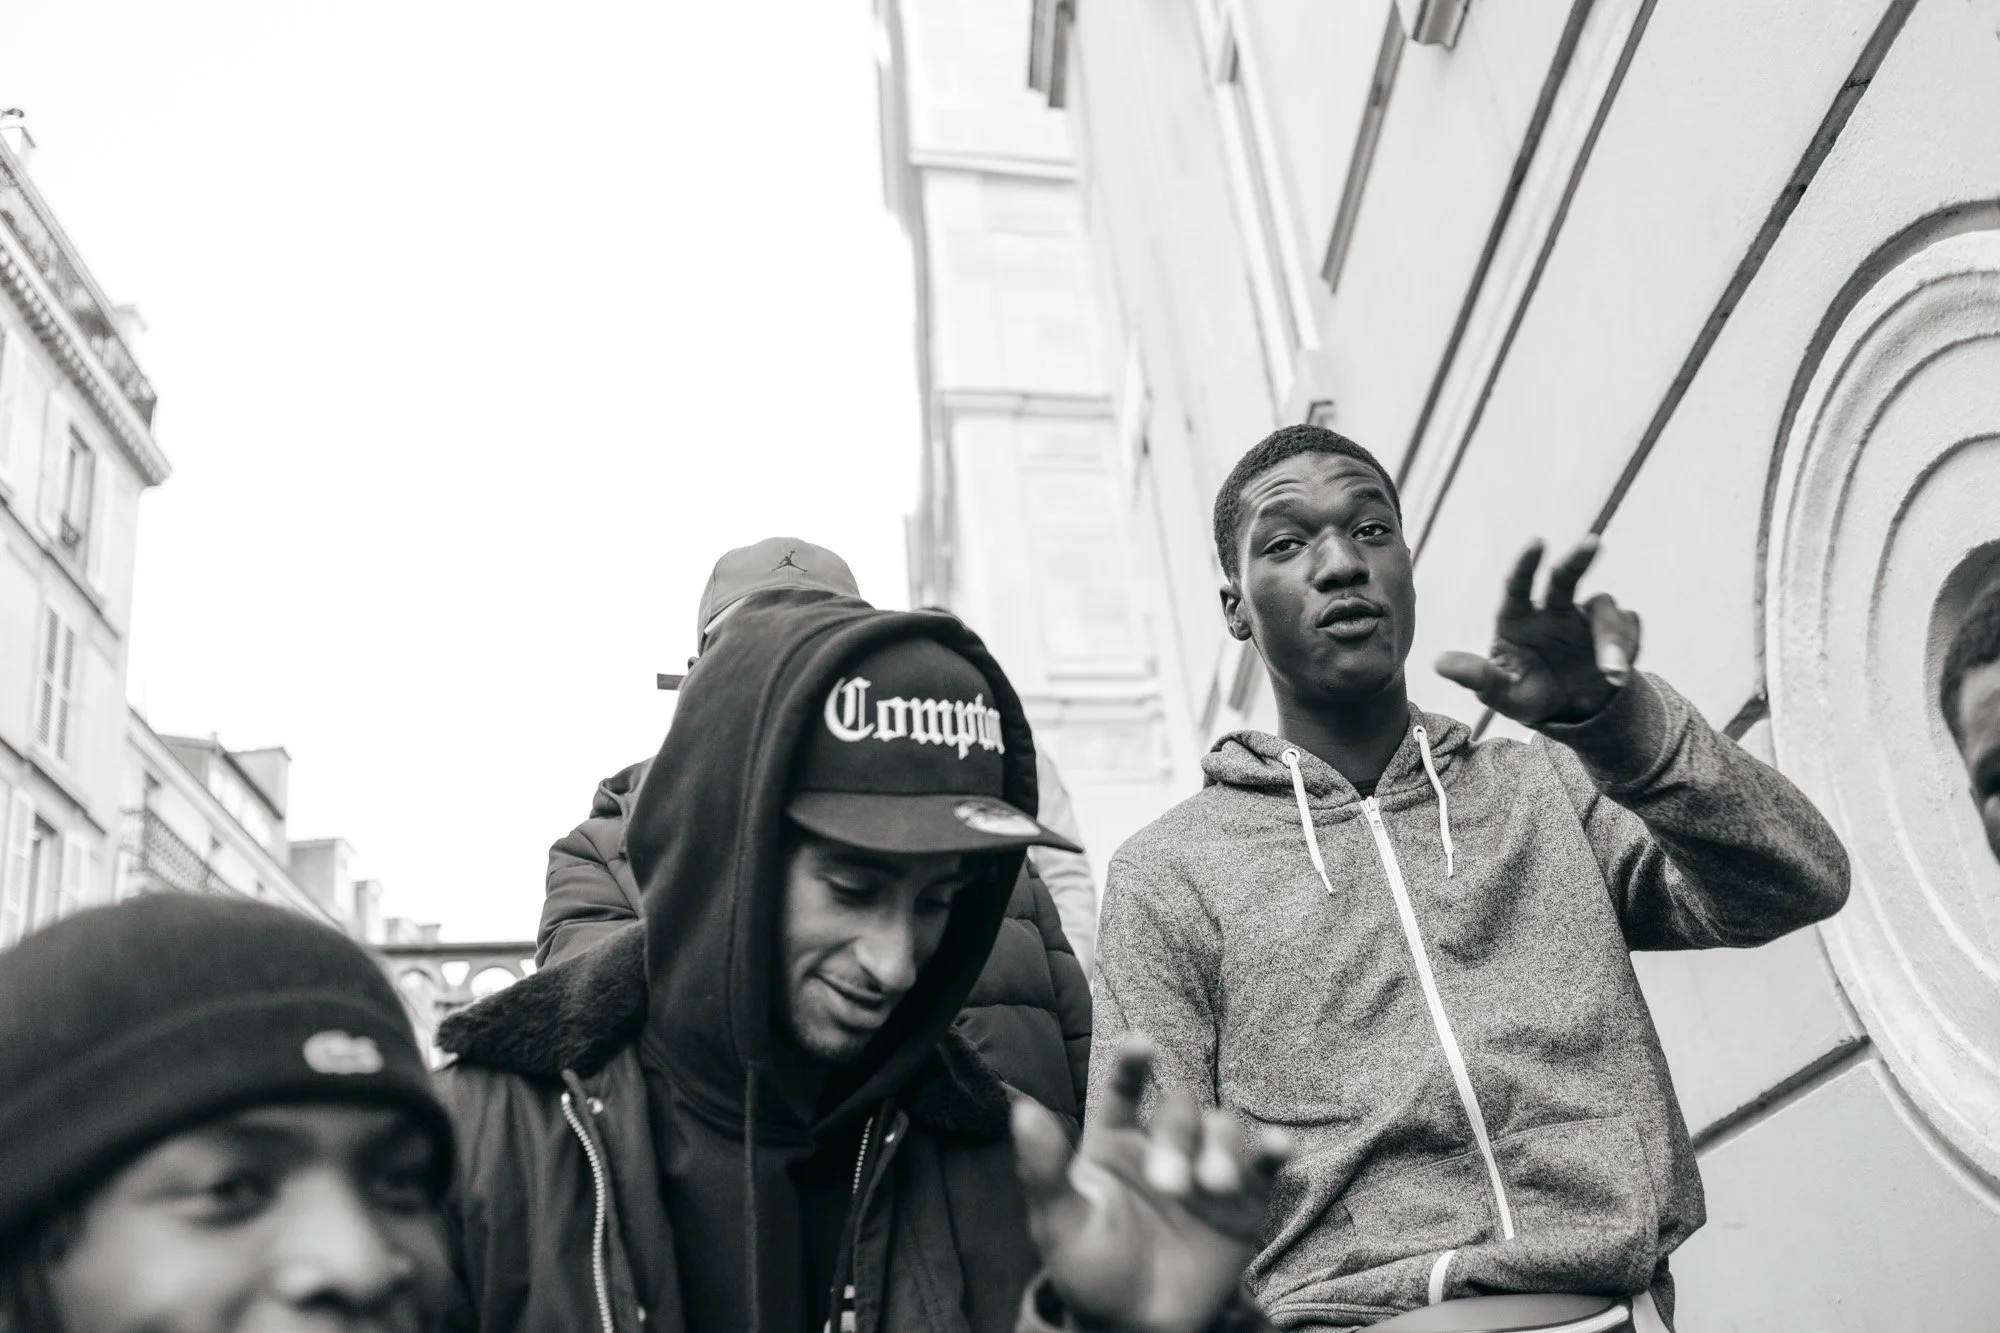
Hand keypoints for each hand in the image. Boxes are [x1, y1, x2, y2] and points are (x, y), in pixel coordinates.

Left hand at [1012, 1038, 1289, 1332]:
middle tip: (1169, 1186)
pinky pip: (1263, 1168)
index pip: (1123, 1089)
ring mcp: (1205, 1170)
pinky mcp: (1243, 1203)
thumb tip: (1020, 1109)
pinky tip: (1281, 1149)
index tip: (1140, 1044)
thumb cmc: (1090, 1267)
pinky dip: (1274, 1153)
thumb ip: (1043, 1169)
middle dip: (1177, 1140)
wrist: (1136, 1324)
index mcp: (1115, 1142)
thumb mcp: (1059, 1223)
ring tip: (1212, 1185)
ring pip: (1222, 1130)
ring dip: (1220, 1149)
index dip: (1131, 1063)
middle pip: (1179, 1112)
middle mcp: (1163, 1145)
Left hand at [1434, 536, 1641, 726]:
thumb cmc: (1527, 695)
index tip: (1537, 542)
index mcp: (1519, 618)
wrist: (1571, 714)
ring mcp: (1587, 620)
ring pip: (1605, 611)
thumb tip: (1439, 664)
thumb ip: (1477, 678)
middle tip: (1592, 543)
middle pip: (1565, 577)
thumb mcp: (1501, 694)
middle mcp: (1553, 611)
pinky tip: (1621, 674)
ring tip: (1611, 673)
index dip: (1526, 564)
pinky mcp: (1618, 633)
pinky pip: (1630, 630)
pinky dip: (1629, 648)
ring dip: (1611, 639)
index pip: (1519, 585)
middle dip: (1577, 559)